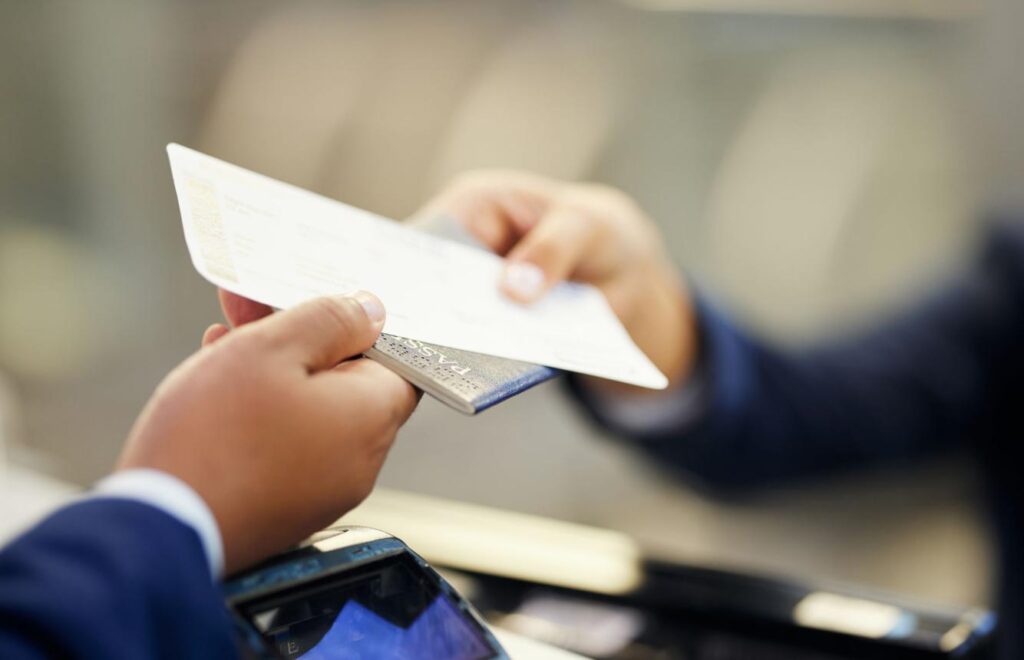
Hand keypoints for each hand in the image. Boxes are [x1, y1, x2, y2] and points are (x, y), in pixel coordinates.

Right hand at [116, 292, 418, 572]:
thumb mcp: (270, 350)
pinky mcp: (285, 511)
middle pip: (345, 382)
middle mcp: (359, 462)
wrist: (156, 533)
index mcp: (371, 419)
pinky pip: (286, 447)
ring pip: (310, 412)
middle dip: (300, 341)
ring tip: (220, 343)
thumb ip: (329, 321)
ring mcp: (323, 492)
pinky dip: (261, 414)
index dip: (355, 325)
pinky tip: (217, 388)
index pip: (397, 360)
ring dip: (273, 373)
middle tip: (248, 311)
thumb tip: (373, 311)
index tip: (313, 303)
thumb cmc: (214, 437)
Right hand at [417, 170, 697, 390]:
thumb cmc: (594, 231)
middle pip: (428, 285)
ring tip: (442, 367)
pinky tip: (476, 377)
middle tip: (414, 345)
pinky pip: (478, 346)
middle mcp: (461, 250)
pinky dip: (478, 360)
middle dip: (425, 314)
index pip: (425, 237)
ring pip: (449, 322)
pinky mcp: (490, 329)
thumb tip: (512, 288)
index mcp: (473, 207)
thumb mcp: (585, 229)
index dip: (407, 269)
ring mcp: (472, 294)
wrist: (620, 271)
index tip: (394, 301)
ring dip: (449, 344)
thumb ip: (551, 250)